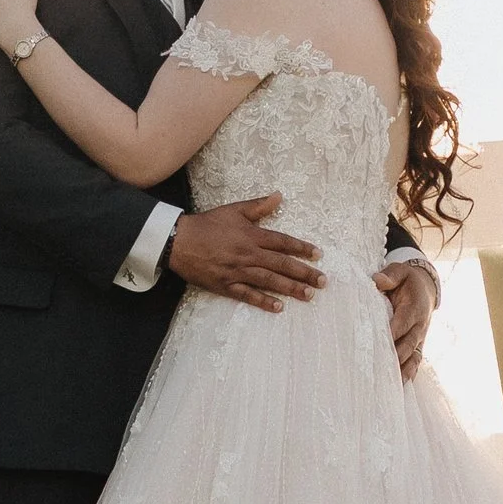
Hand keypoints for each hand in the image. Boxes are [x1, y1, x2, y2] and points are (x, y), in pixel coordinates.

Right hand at [168, 196, 323, 314]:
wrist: (179, 241)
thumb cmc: (207, 224)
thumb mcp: (234, 210)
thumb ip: (259, 206)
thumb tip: (280, 196)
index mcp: (252, 236)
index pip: (283, 242)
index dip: (302, 248)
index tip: (318, 255)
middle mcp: (249, 255)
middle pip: (282, 264)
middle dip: (304, 273)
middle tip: (323, 282)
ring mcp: (238, 271)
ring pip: (270, 281)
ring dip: (291, 288)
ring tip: (309, 295)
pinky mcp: (226, 285)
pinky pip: (248, 295)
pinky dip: (263, 302)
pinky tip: (279, 307)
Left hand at [375, 252, 439, 379]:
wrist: (426, 288)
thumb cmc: (407, 280)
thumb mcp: (400, 271)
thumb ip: (390, 275)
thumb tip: (377, 281)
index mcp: (415, 307)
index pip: (403, 322)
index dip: (393, 332)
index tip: (380, 342)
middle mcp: (420, 325)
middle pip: (409, 343)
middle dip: (396, 356)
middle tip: (380, 368)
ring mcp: (420, 337)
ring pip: (414, 356)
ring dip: (403, 369)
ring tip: (391, 384)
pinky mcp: (418, 344)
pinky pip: (415, 360)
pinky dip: (409, 373)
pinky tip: (399, 386)